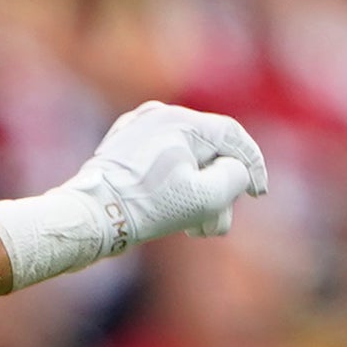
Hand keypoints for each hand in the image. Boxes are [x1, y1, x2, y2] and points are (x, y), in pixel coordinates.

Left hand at [0, 104, 268, 286]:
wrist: (87, 218)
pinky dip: (172, 185)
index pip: (232, 136)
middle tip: (220, 226)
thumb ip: (234, 177)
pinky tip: (175, 215)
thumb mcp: (204, 197)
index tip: (259, 193)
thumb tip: (235, 169)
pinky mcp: (118, 150)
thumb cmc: (146, 208)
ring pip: (182, 160)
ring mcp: (135, 131)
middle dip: (218, 192)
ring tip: (199, 230)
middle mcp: (157, 116)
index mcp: (181, 120)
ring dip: (196, 193)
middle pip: (206, 153)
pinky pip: (158, 163)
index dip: (251, 164)